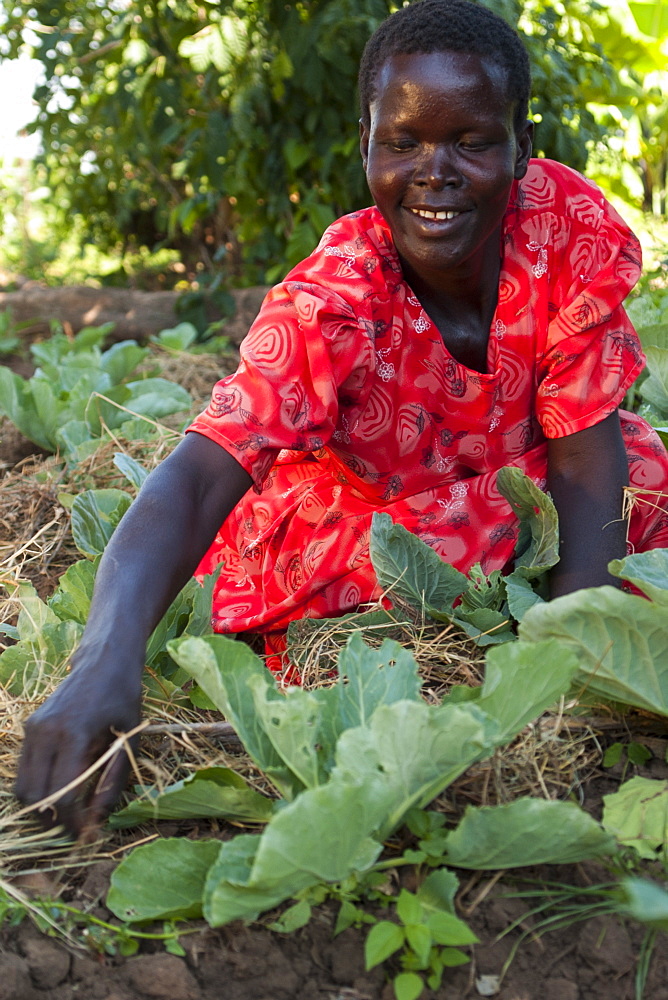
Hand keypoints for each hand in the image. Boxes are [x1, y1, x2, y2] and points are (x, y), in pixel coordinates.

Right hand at [15, 648, 142, 839]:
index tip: (87, 834)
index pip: (63, 794)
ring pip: (23, 786)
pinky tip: (59, 791)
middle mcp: (46, 732)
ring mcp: (33, 728)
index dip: (73, 821)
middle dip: (53, 820)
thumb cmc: (123, 694)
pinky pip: (25, 769)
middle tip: (75, 830)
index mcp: (74, 734)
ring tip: (67, 815)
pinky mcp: (30, 727)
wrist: (104, 658)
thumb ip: (114, 779)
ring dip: (41, 807)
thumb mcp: (129, 737)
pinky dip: (37, 788)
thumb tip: (98, 819)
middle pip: (36, 796)